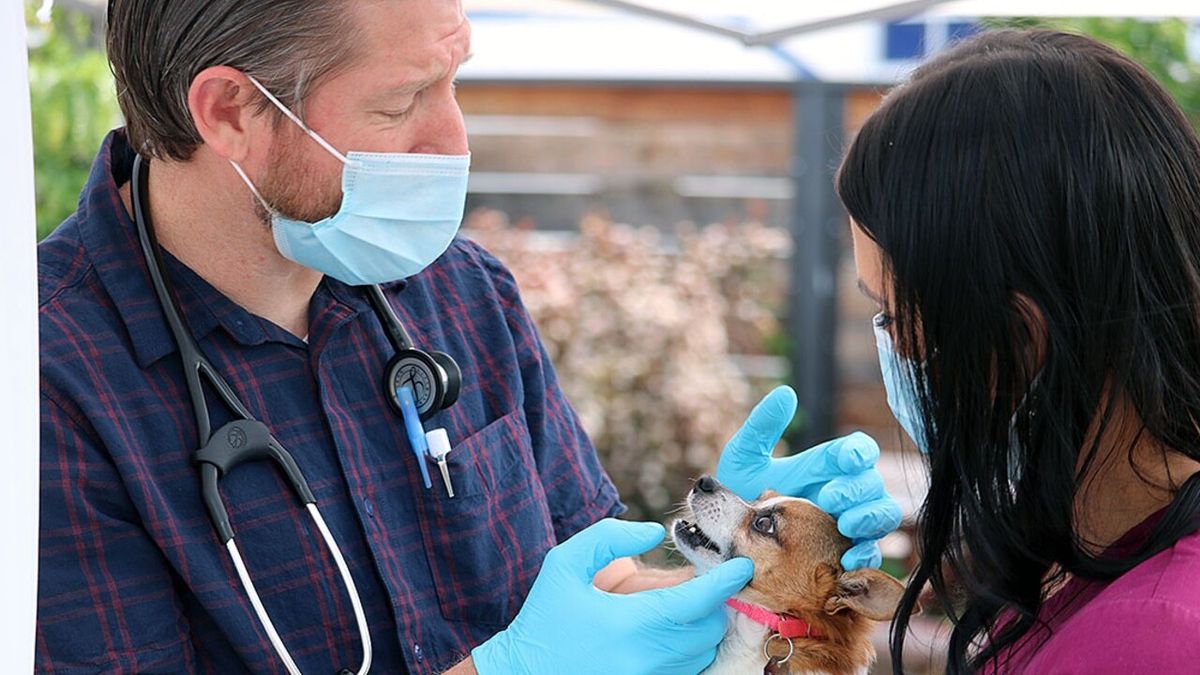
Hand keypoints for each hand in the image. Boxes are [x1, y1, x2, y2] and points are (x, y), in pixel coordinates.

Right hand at [471, 519, 752, 674]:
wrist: (521, 674)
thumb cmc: (542, 616)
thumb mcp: (564, 563)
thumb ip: (608, 537)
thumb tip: (653, 532)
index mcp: (630, 623)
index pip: (698, 600)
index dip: (726, 580)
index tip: (741, 565)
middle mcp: (647, 658)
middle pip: (709, 628)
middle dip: (713, 603)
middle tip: (705, 582)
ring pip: (702, 653)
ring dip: (702, 627)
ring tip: (686, 606)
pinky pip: (686, 671)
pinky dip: (688, 650)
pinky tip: (669, 632)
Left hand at [716, 386, 901, 569]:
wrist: (721, 540)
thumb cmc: (736, 493)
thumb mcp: (744, 457)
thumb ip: (762, 426)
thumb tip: (786, 393)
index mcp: (826, 465)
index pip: (860, 451)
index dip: (859, 452)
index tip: (846, 459)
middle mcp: (843, 493)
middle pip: (874, 484)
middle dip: (857, 490)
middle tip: (829, 499)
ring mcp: (846, 525)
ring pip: (883, 517)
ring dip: (870, 520)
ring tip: (845, 527)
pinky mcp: (843, 556)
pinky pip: (870, 557)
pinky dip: (865, 557)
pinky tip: (846, 561)